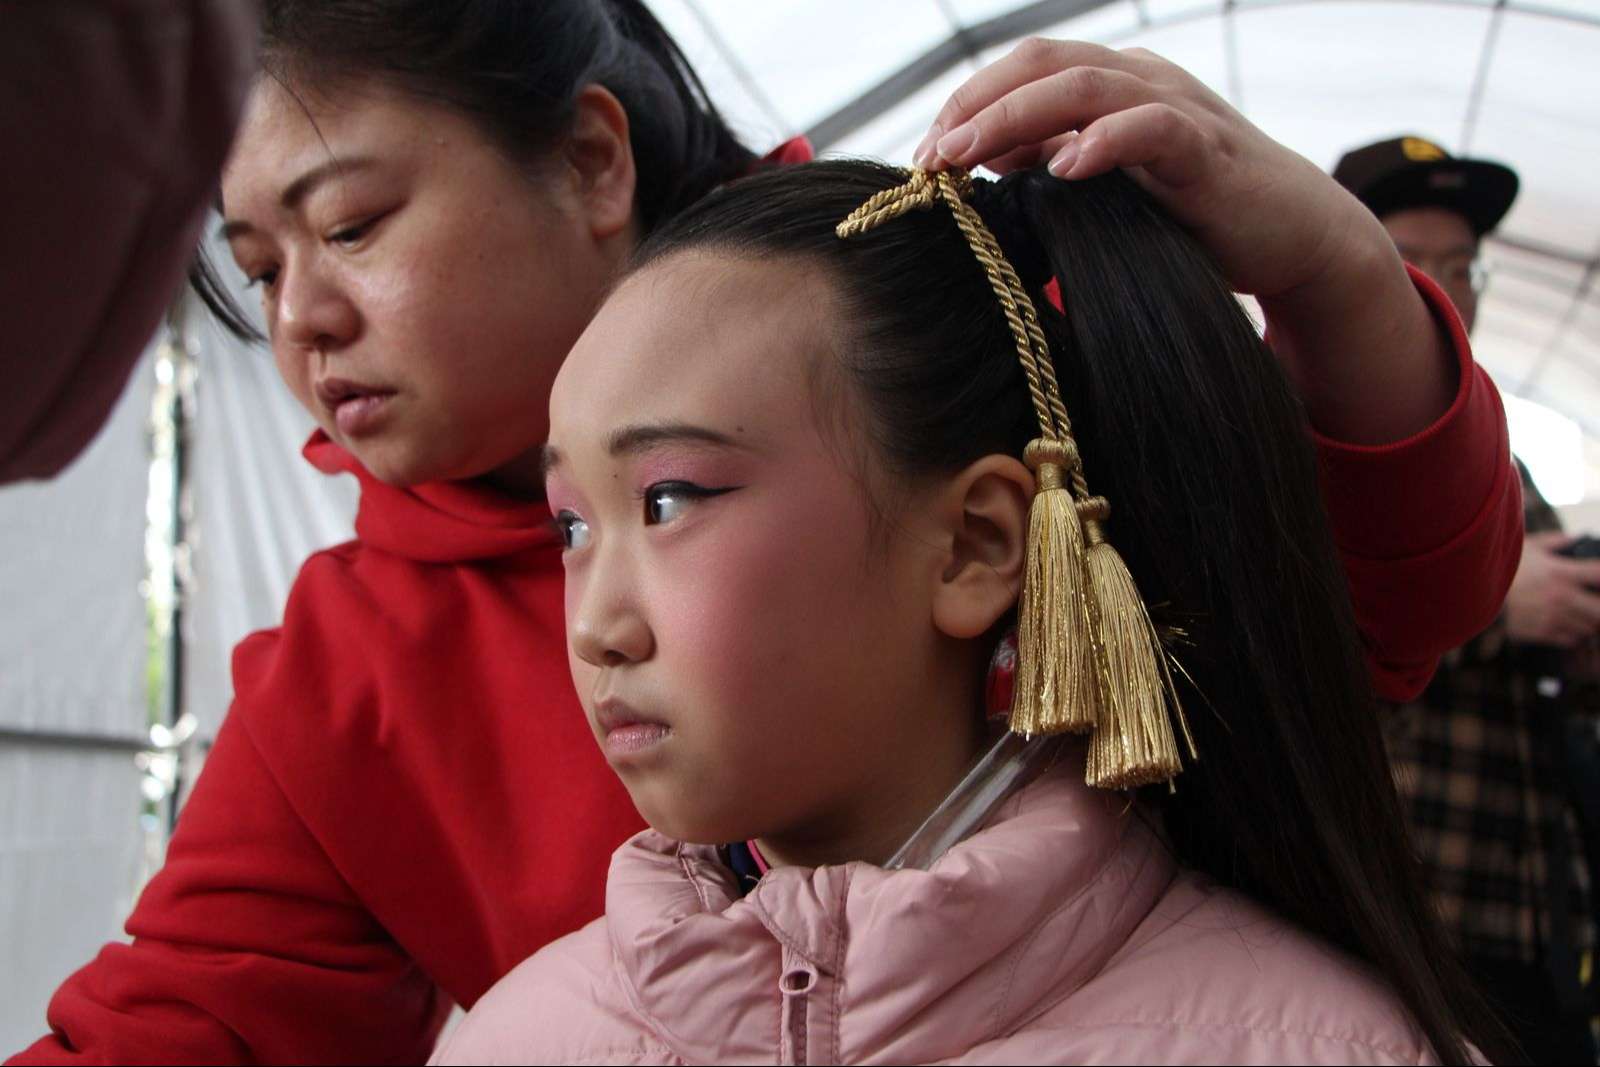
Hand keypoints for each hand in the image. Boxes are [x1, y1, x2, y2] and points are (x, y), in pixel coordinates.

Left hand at [912, 38, 1380, 302]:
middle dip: (977, 103)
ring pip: (1087, 87)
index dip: (967, 102)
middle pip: (1044, 64)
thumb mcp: (1108, 183)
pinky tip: (1064, 167)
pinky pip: (1153, 128)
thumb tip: (983, 154)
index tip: (924, 154)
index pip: (1025, 70)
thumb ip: (1052, 158)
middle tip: (931, 153)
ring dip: (1018, 116)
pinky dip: (1105, 142)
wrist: (1291, 234)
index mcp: (1113, 85)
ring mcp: (1177, 110)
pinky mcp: (1207, 152)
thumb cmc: (1193, 210)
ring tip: (970, 153)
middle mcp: (1141, 82)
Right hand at [1504, 531, 1599, 647]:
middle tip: (1595, 601)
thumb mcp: (1526, 546)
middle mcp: (1562, 597)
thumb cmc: (1501, 568)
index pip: (1599, 572)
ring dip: (1589, 621)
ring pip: (1589, 627)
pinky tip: (1569, 625)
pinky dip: (1575, 634)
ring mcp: (1554, 617)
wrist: (1474, 595)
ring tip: (1582, 613)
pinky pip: (1571, 639)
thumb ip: (1554, 541)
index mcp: (1561, 573)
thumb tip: (1574, 538)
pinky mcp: (1542, 633)